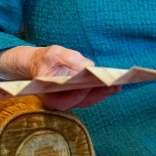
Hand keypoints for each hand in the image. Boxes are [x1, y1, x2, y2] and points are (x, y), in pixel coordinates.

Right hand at [0, 45, 120, 110]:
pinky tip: (115, 82)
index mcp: (49, 96)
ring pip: (89, 100)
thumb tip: (88, 66)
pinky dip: (103, 90)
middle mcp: (60, 101)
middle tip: (115, 84)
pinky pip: (91, 95)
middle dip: (99, 94)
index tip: (93, 85)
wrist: (37, 63)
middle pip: (82, 102)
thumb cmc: (44, 59)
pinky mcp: (77, 95)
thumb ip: (69, 59)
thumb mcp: (53, 53)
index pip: (67, 100)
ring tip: (119, 83)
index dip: (80, 94)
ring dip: (104, 93)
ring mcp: (70, 99)